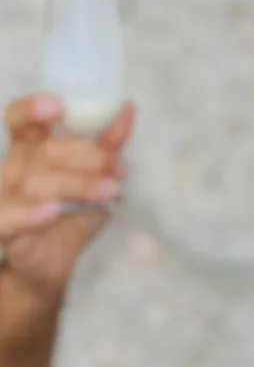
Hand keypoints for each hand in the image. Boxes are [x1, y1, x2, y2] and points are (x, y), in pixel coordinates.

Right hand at [0, 94, 133, 297]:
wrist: (52, 261)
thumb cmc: (70, 211)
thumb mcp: (94, 175)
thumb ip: (107, 144)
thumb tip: (128, 108)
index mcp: (30, 149)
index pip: (19, 119)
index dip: (33, 109)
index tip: (58, 106)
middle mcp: (14, 169)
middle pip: (43, 152)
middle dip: (85, 156)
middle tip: (120, 166)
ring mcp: (7, 198)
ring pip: (35, 185)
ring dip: (78, 185)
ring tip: (112, 190)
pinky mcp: (6, 229)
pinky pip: (10, 219)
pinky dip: (31, 215)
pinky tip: (52, 211)